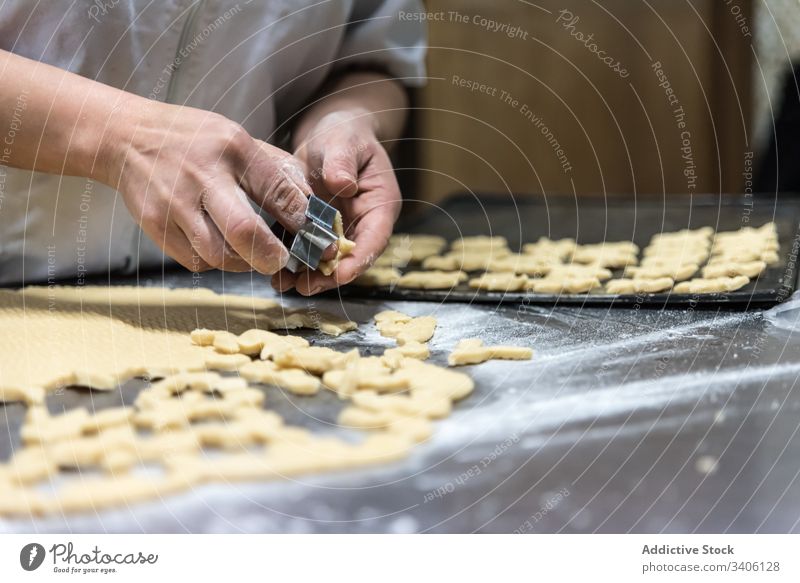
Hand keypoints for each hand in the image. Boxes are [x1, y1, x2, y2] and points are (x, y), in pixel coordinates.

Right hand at [105, 101, 314, 273]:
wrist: (126, 138)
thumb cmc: (194, 140)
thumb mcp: (237, 139)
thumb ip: (275, 170)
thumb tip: (310, 204)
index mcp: (232, 148)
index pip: (276, 190)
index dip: (300, 220)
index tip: (312, 236)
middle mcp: (203, 175)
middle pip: (245, 231)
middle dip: (272, 255)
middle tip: (282, 260)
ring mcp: (175, 203)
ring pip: (220, 255)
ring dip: (245, 263)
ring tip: (254, 255)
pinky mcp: (156, 226)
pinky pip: (196, 261)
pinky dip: (217, 262)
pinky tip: (224, 250)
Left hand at [272, 111, 401, 294]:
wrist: (331, 133)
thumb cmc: (344, 133)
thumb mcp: (344, 142)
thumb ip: (343, 162)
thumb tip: (343, 185)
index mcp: (380, 206)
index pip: (374, 241)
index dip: (357, 262)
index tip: (338, 276)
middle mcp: (363, 224)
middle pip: (350, 259)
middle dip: (327, 276)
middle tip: (302, 287)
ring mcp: (341, 230)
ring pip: (326, 260)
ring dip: (306, 275)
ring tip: (281, 284)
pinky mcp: (319, 230)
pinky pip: (306, 249)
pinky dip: (292, 261)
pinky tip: (272, 270)